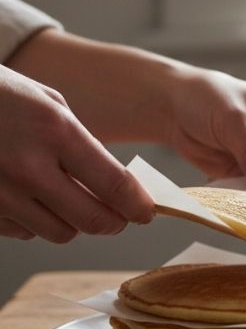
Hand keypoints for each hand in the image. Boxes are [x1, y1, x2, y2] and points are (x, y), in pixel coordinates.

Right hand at [0, 65, 153, 241]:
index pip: (113, 185)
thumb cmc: (0, 95)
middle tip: (121, 217)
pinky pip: (24, 232)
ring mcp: (1, 193)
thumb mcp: (50, 104)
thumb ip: (83, 143)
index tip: (147, 211)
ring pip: (59, 232)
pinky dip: (37, 222)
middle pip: (92, 220)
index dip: (138, 205)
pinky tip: (34, 200)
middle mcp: (29, 168)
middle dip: (114, 222)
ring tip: (72, 201)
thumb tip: (112, 183)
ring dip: (74, 223)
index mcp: (55, 133)